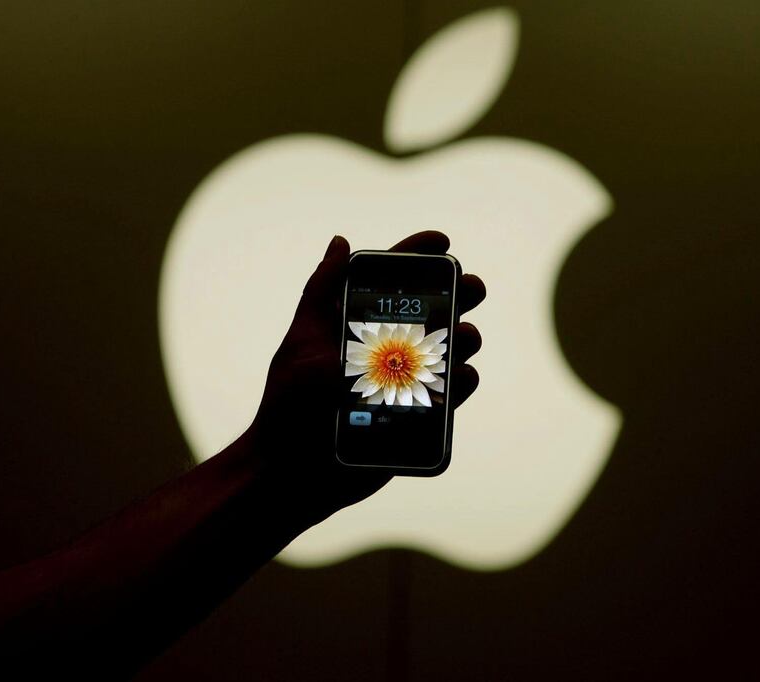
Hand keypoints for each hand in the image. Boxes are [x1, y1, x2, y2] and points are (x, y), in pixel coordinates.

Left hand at [248, 231, 485, 525]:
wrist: (291, 471)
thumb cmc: (288, 406)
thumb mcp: (303, 342)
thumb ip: (322, 292)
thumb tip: (340, 243)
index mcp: (356, 326)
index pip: (391, 282)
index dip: (417, 257)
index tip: (443, 241)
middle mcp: (384, 351)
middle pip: (430, 313)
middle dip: (456, 294)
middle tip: (471, 287)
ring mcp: (402, 384)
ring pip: (446, 353)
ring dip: (463, 338)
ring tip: (464, 334)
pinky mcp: (416, 419)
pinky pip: (449, 397)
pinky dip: (462, 383)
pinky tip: (464, 374)